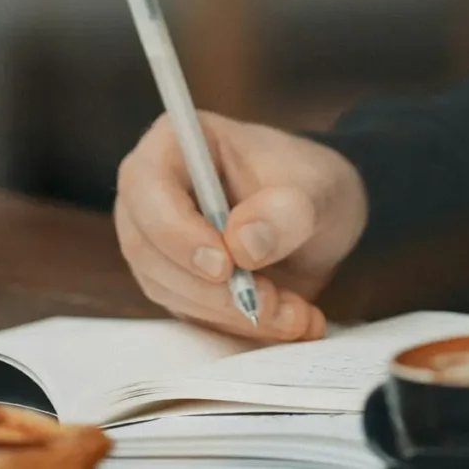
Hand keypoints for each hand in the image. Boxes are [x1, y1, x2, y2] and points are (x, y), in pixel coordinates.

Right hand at [112, 111, 368, 341]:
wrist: (322, 219)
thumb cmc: (311, 184)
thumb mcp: (319, 189)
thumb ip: (287, 212)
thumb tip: (242, 244)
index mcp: (177, 143)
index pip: (147, 185)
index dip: (175, 231)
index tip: (224, 266)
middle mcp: (153, 191)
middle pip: (149, 248)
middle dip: (211, 288)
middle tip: (270, 301)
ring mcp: (158, 240)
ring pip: (168, 289)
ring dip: (230, 312)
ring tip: (294, 312)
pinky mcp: (174, 281)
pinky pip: (191, 313)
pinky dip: (238, 326)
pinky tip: (287, 320)